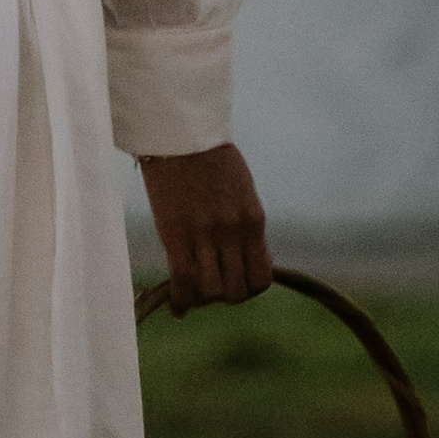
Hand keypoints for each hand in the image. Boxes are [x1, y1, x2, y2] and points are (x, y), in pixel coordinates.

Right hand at [137, 142, 271, 311]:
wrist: (178, 131)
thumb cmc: (209, 157)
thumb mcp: (240, 191)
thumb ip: (244, 226)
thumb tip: (244, 259)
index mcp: (253, 220)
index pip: (261, 278)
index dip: (248, 289)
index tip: (235, 283)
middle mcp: (233, 232)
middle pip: (236, 291)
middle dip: (225, 296)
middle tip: (211, 289)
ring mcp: (205, 234)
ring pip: (211, 291)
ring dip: (203, 298)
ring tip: (192, 292)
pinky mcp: (176, 233)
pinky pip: (183, 280)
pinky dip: (181, 299)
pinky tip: (177, 306)